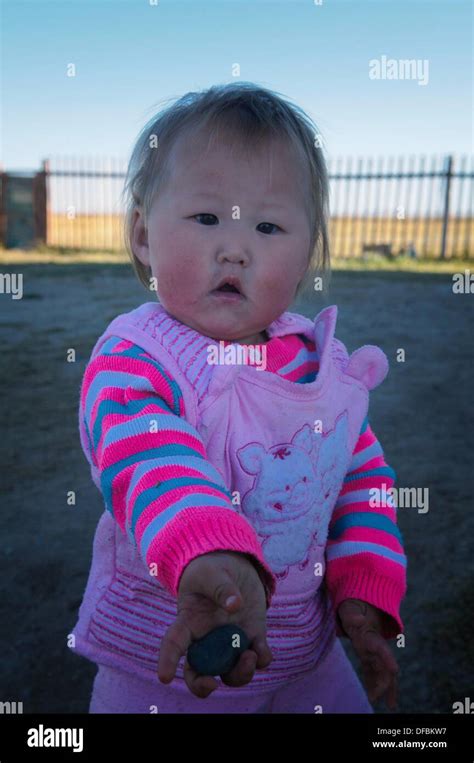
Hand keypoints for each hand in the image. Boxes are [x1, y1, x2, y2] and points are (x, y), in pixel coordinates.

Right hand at [157, 550, 272, 698]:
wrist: (233, 566)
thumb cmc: (211, 570)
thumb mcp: (210, 572)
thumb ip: (220, 587)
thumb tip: (234, 606)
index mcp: (188, 622)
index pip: (173, 644)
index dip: (167, 661)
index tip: (164, 677)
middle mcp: (207, 639)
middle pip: (198, 672)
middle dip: (202, 686)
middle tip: (212, 685)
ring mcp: (230, 642)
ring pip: (230, 673)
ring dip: (239, 673)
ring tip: (250, 656)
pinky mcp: (252, 637)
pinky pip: (257, 658)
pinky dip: (261, 659)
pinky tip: (261, 650)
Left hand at [337, 598, 398, 709]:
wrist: (362, 606)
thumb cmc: (354, 608)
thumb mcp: (351, 609)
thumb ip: (353, 615)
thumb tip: (358, 619)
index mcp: (371, 636)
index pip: (381, 649)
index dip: (388, 659)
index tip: (395, 670)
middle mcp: (375, 646)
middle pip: (384, 666)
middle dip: (385, 683)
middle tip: (380, 699)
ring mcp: (373, 652)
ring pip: (383, 672)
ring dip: (385, 688)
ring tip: (391, 705)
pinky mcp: (367, 656)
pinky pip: (373, 672)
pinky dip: (374, 684)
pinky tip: (374, 696)